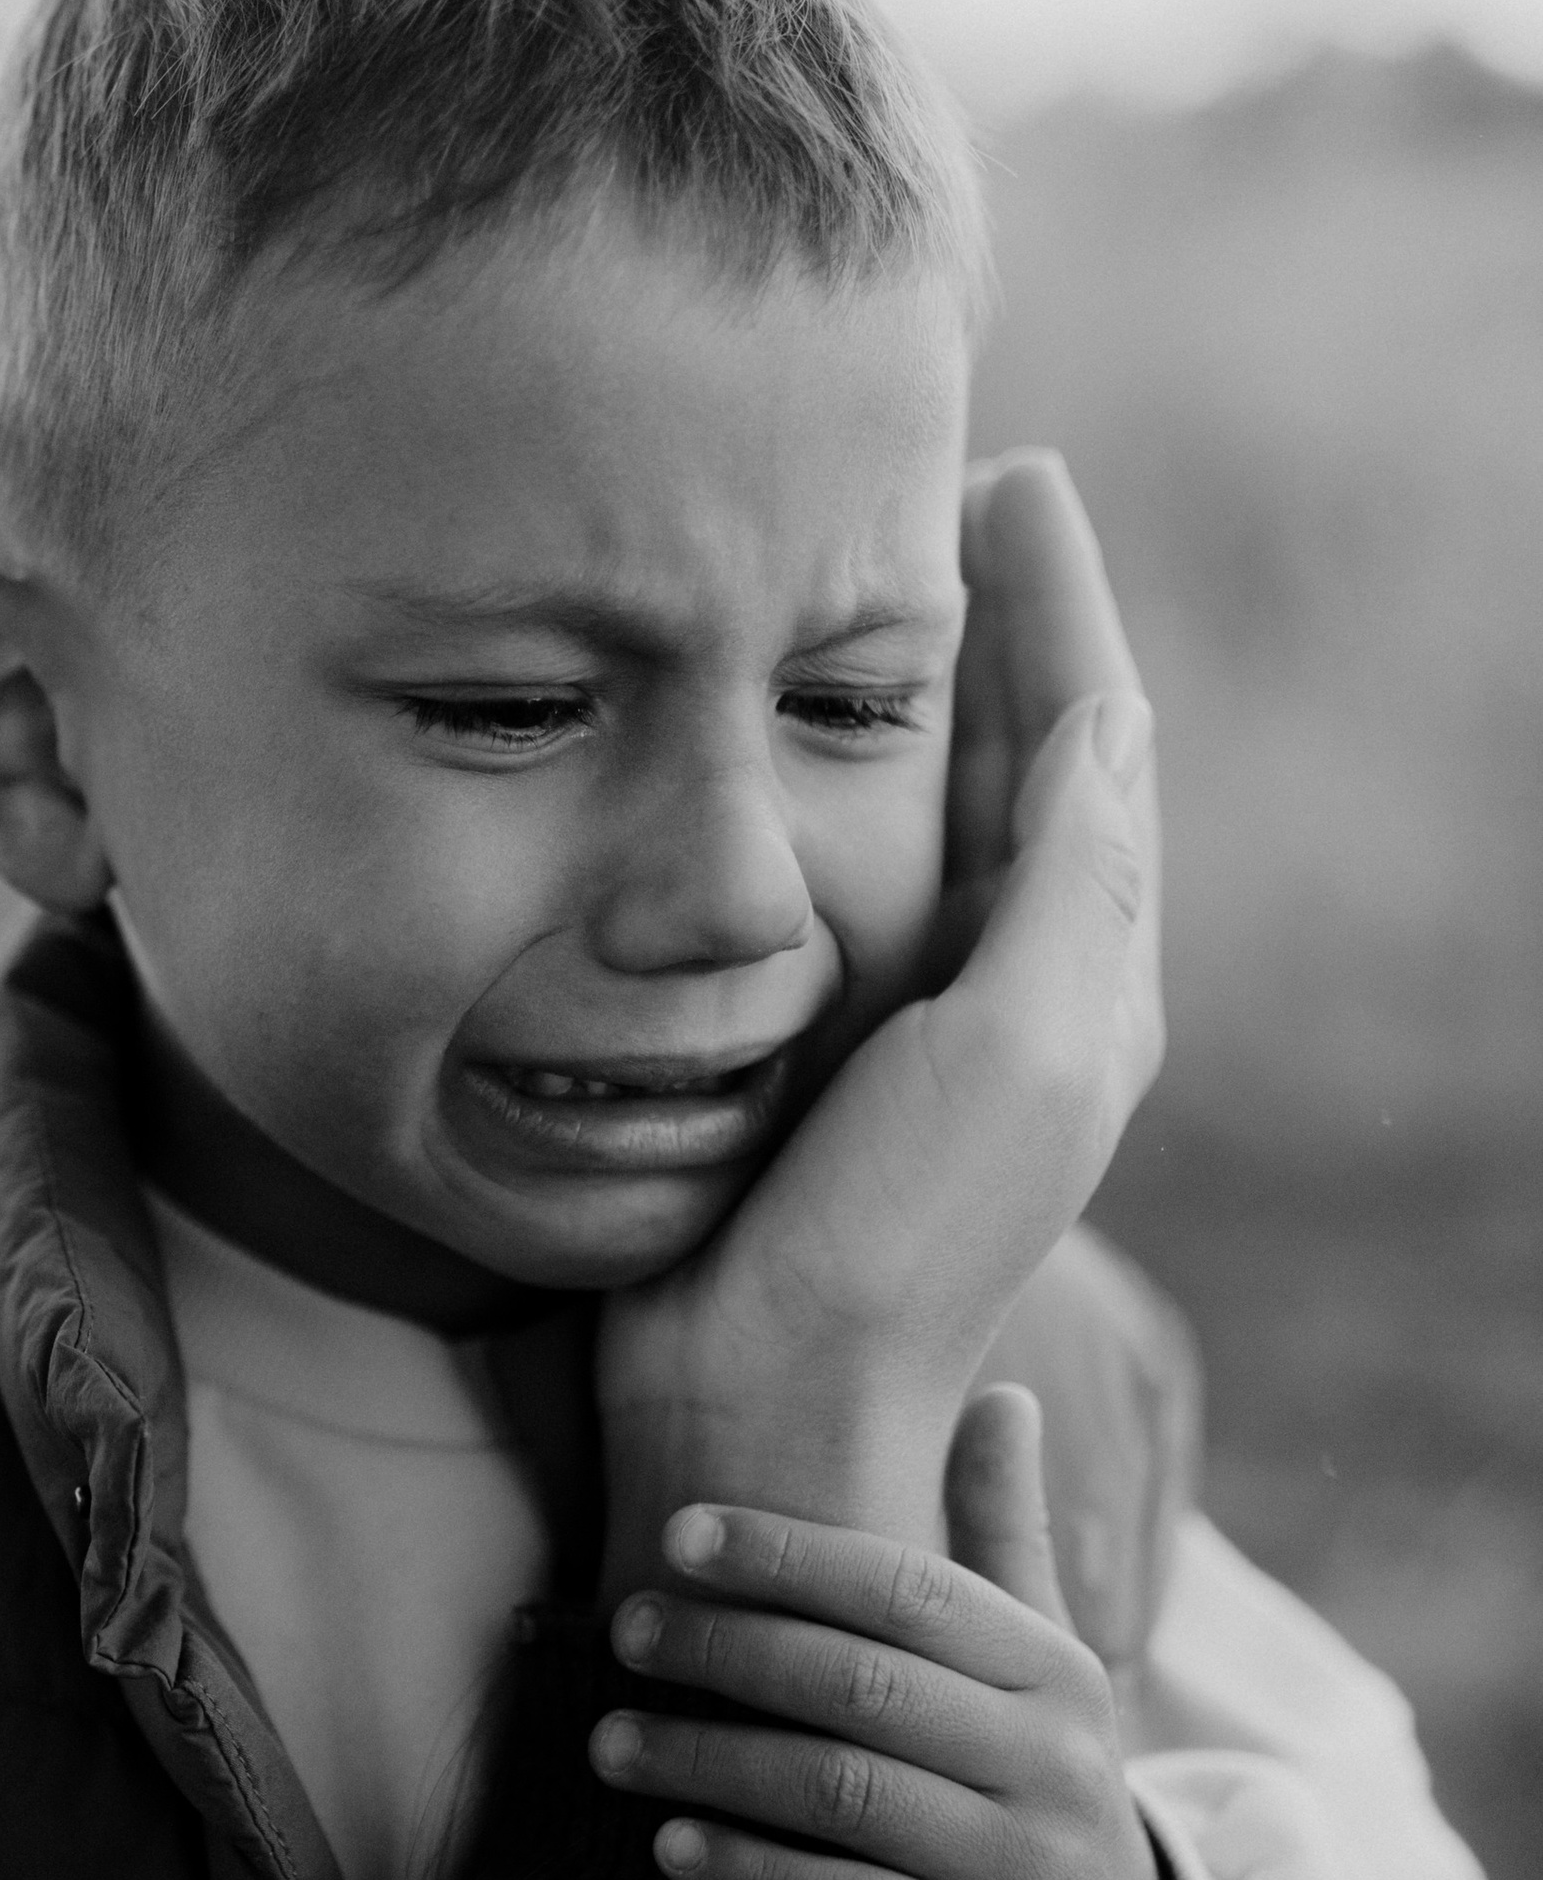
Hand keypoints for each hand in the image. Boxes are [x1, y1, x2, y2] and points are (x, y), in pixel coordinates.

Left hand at [589, 1386, 1191, 1879]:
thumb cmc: (1031, 1777)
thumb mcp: (1040, 1661)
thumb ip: (1003, 1534)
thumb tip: (1003, 1392)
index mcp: (1054, 1671)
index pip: (911, 1591)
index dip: (790, 1557)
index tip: (675, 1535)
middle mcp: (1054, 1765)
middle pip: (865, 1688)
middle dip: (729, 1652)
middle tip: (622, 1633)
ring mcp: (1029, 1873)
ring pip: (847, 1798)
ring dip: (713, 1765)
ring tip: (609, 1744)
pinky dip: (756, 1876)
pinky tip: (671, 1849)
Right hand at [597, 452, 1163, 1581]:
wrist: (765, 1395)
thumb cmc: (894, 1235)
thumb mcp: (1016, 1052)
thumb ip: (1068, 890)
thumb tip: (1114, 722)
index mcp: (1084, 985)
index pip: (1093, 752)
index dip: (1061, 613)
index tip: (1019, 484)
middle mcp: (1015, 994)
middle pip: (1025, 764)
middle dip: (1000, 629)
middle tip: (956, 489)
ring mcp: (919, 1022)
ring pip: (940, 811)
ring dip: (921, 693)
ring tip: (877, 580)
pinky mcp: (822, 1048)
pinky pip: (853, 875)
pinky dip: (844, 783)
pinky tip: (795, 746)